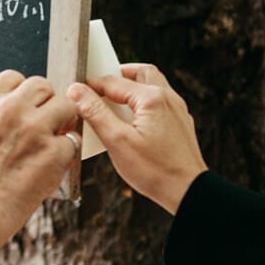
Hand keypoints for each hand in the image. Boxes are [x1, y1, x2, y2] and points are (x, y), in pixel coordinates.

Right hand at [0, 70, 78, 247]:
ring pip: (65, 105)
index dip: (22, 94)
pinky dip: (64, 154)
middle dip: (44, 103)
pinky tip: (50, 165)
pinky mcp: (54, 151)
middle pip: (42, 85)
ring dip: (61, 121)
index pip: (14, 78)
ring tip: (52, 139)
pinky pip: (71, 141)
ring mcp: (34, 128)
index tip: (24, 108)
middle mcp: (8, 108)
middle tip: (42, 123)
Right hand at [67, 63, 206, 214]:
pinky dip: (143, 102)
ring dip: (132, 88)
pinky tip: (132, 120)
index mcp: (152, 98)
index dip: (92, 86)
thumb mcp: (117, 141)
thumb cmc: (154, 170)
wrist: (188, 192)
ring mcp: (177, 110)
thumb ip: (95, 112)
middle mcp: (168, 98)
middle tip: (99, 87)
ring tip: (114, 103)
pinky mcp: (180, 123)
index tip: (76, 93)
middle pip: (141, 73)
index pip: (114, 81)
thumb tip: (77, 91)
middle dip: (118, 76)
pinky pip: (160, 102)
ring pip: (153, 85)